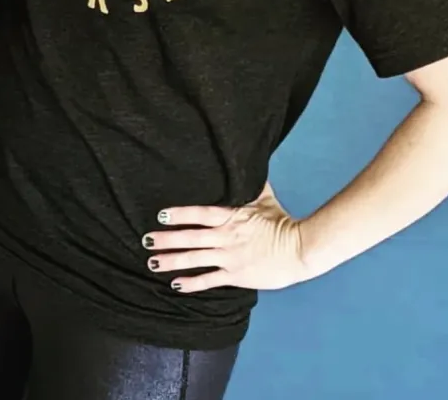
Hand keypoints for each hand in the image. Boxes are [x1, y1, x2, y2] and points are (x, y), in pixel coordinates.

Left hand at [142, 184, 312, 292]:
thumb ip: (250, 184)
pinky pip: (210, 280)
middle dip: (167, 239)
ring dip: (173, 261)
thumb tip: (247, 162)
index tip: (161, 215)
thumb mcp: (265, 198)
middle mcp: (226, 237)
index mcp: (231, 217)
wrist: (300, 249)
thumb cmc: (282, 221)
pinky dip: (192, 283)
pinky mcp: (236, 275)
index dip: (179, 214)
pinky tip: (176, 284)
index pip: (200, 214)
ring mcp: (230, 258)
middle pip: (191, 238)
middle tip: (147, 240)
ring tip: (153, 262)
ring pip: (195, 259)